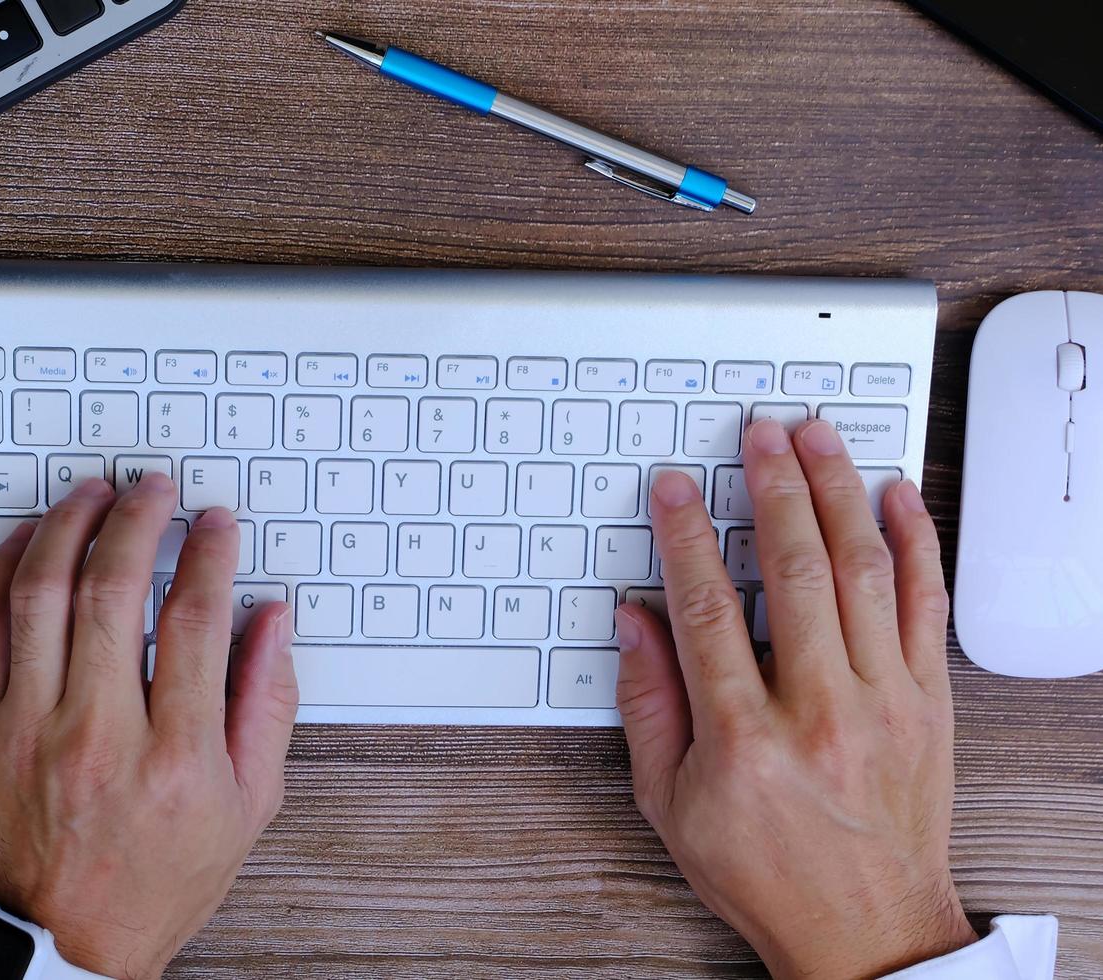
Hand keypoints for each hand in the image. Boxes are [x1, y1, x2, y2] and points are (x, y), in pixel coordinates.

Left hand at [0, 474, 297, 979]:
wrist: (60, 941)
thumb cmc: (158, 877)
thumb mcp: (248, 806)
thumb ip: (266, 705)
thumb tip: (271, 621)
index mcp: (176, 755)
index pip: (196, 620)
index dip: (211, 554)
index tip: (216, 524)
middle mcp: (99, 734)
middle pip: (116, 590)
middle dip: (140, 519)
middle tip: (155, 489)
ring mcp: (29, 727)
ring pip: (43, 593)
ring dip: (70, 525)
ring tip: (94, 493)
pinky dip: (2, 568)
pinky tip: (32, 540)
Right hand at [616, 418, 976, 978]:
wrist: (866, 928)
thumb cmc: (765, 871)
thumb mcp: (670, 803)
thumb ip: (648, 706)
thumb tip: (635, 623)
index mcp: (745, 738)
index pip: (706, 608)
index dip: (684, 535)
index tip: (674, 488)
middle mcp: (820, 711)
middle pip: (794, 570)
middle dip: (772, 487)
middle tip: (757, 435)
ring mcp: (884, 702)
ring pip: (863, 571)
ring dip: (838, 493)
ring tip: (817, 439)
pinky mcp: (927, 703)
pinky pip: (925, 605)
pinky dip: (914, 542)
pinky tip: (894, 496)